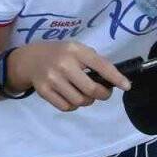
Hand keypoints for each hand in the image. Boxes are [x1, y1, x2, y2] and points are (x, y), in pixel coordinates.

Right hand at [11, 42, 130, 111]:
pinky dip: (73, 106)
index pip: (101, 65)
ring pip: (79, 101)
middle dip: (103, 94)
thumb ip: (92, 61)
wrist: (30, 59)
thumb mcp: (76, 49)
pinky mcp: (44, 91)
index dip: (115, 78)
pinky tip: (71, 96)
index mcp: (76, 51)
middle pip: (91, 90)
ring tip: (84, 93)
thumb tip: (112, 79)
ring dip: (87, 101)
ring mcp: (52, 79)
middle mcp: (64, 64)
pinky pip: (67, 107)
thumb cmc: (60, 54)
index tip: (126, 86)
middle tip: (103, 93)